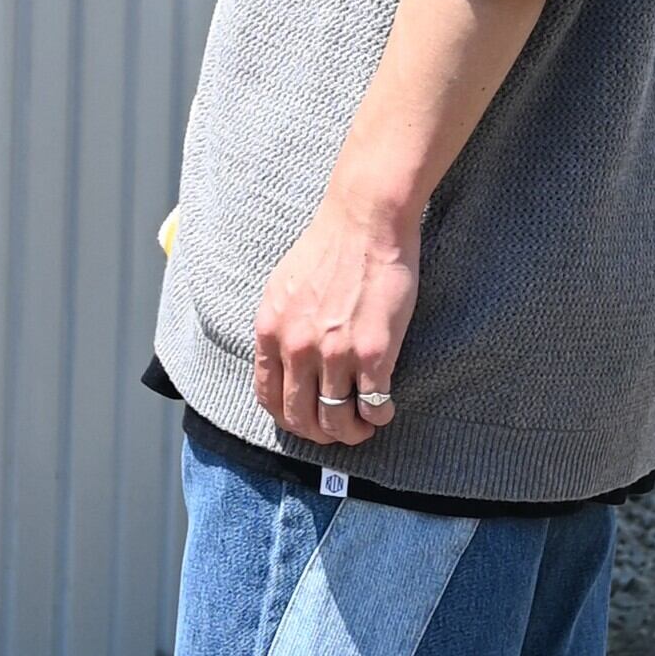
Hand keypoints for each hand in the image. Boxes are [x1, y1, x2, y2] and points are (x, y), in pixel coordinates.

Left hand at [252, 187, 418, 449]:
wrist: (366, 221)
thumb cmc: (329, 247)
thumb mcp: (283, 287)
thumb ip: (280, 327)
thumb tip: (283, 361)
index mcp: (271, 331)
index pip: (269, 398)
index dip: (288, 419)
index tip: (306, 421)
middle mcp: (297, 348)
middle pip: (301, 418)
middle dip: (320, 435)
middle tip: (339, 431)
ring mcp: (335, 353)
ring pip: (337, 419)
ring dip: (352, 432)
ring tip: (364, 426)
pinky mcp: (374, 352)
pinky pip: (373, 404)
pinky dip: (379, 415)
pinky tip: (384, 408)